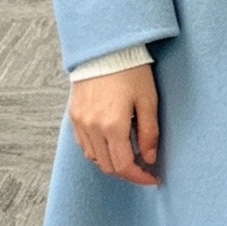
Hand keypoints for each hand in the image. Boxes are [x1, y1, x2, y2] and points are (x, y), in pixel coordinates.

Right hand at [69, 64, 159, 183]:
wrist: (104, 48)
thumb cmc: (131, 71)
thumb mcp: (148, 100)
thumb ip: (149, 133)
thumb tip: (150, 158)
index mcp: (113, 126)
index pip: (124, 166)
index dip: (139, 177)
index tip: (152, 178)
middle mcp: (92, 128)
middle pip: (108, 166)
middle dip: (127, 172)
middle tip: (143, 166)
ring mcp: (80, 122)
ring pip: (94, 157)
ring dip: (111, 161)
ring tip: (128, 153)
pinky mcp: (73, 115)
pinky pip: (84, 143)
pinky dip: (98, 149)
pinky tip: (111, 142)